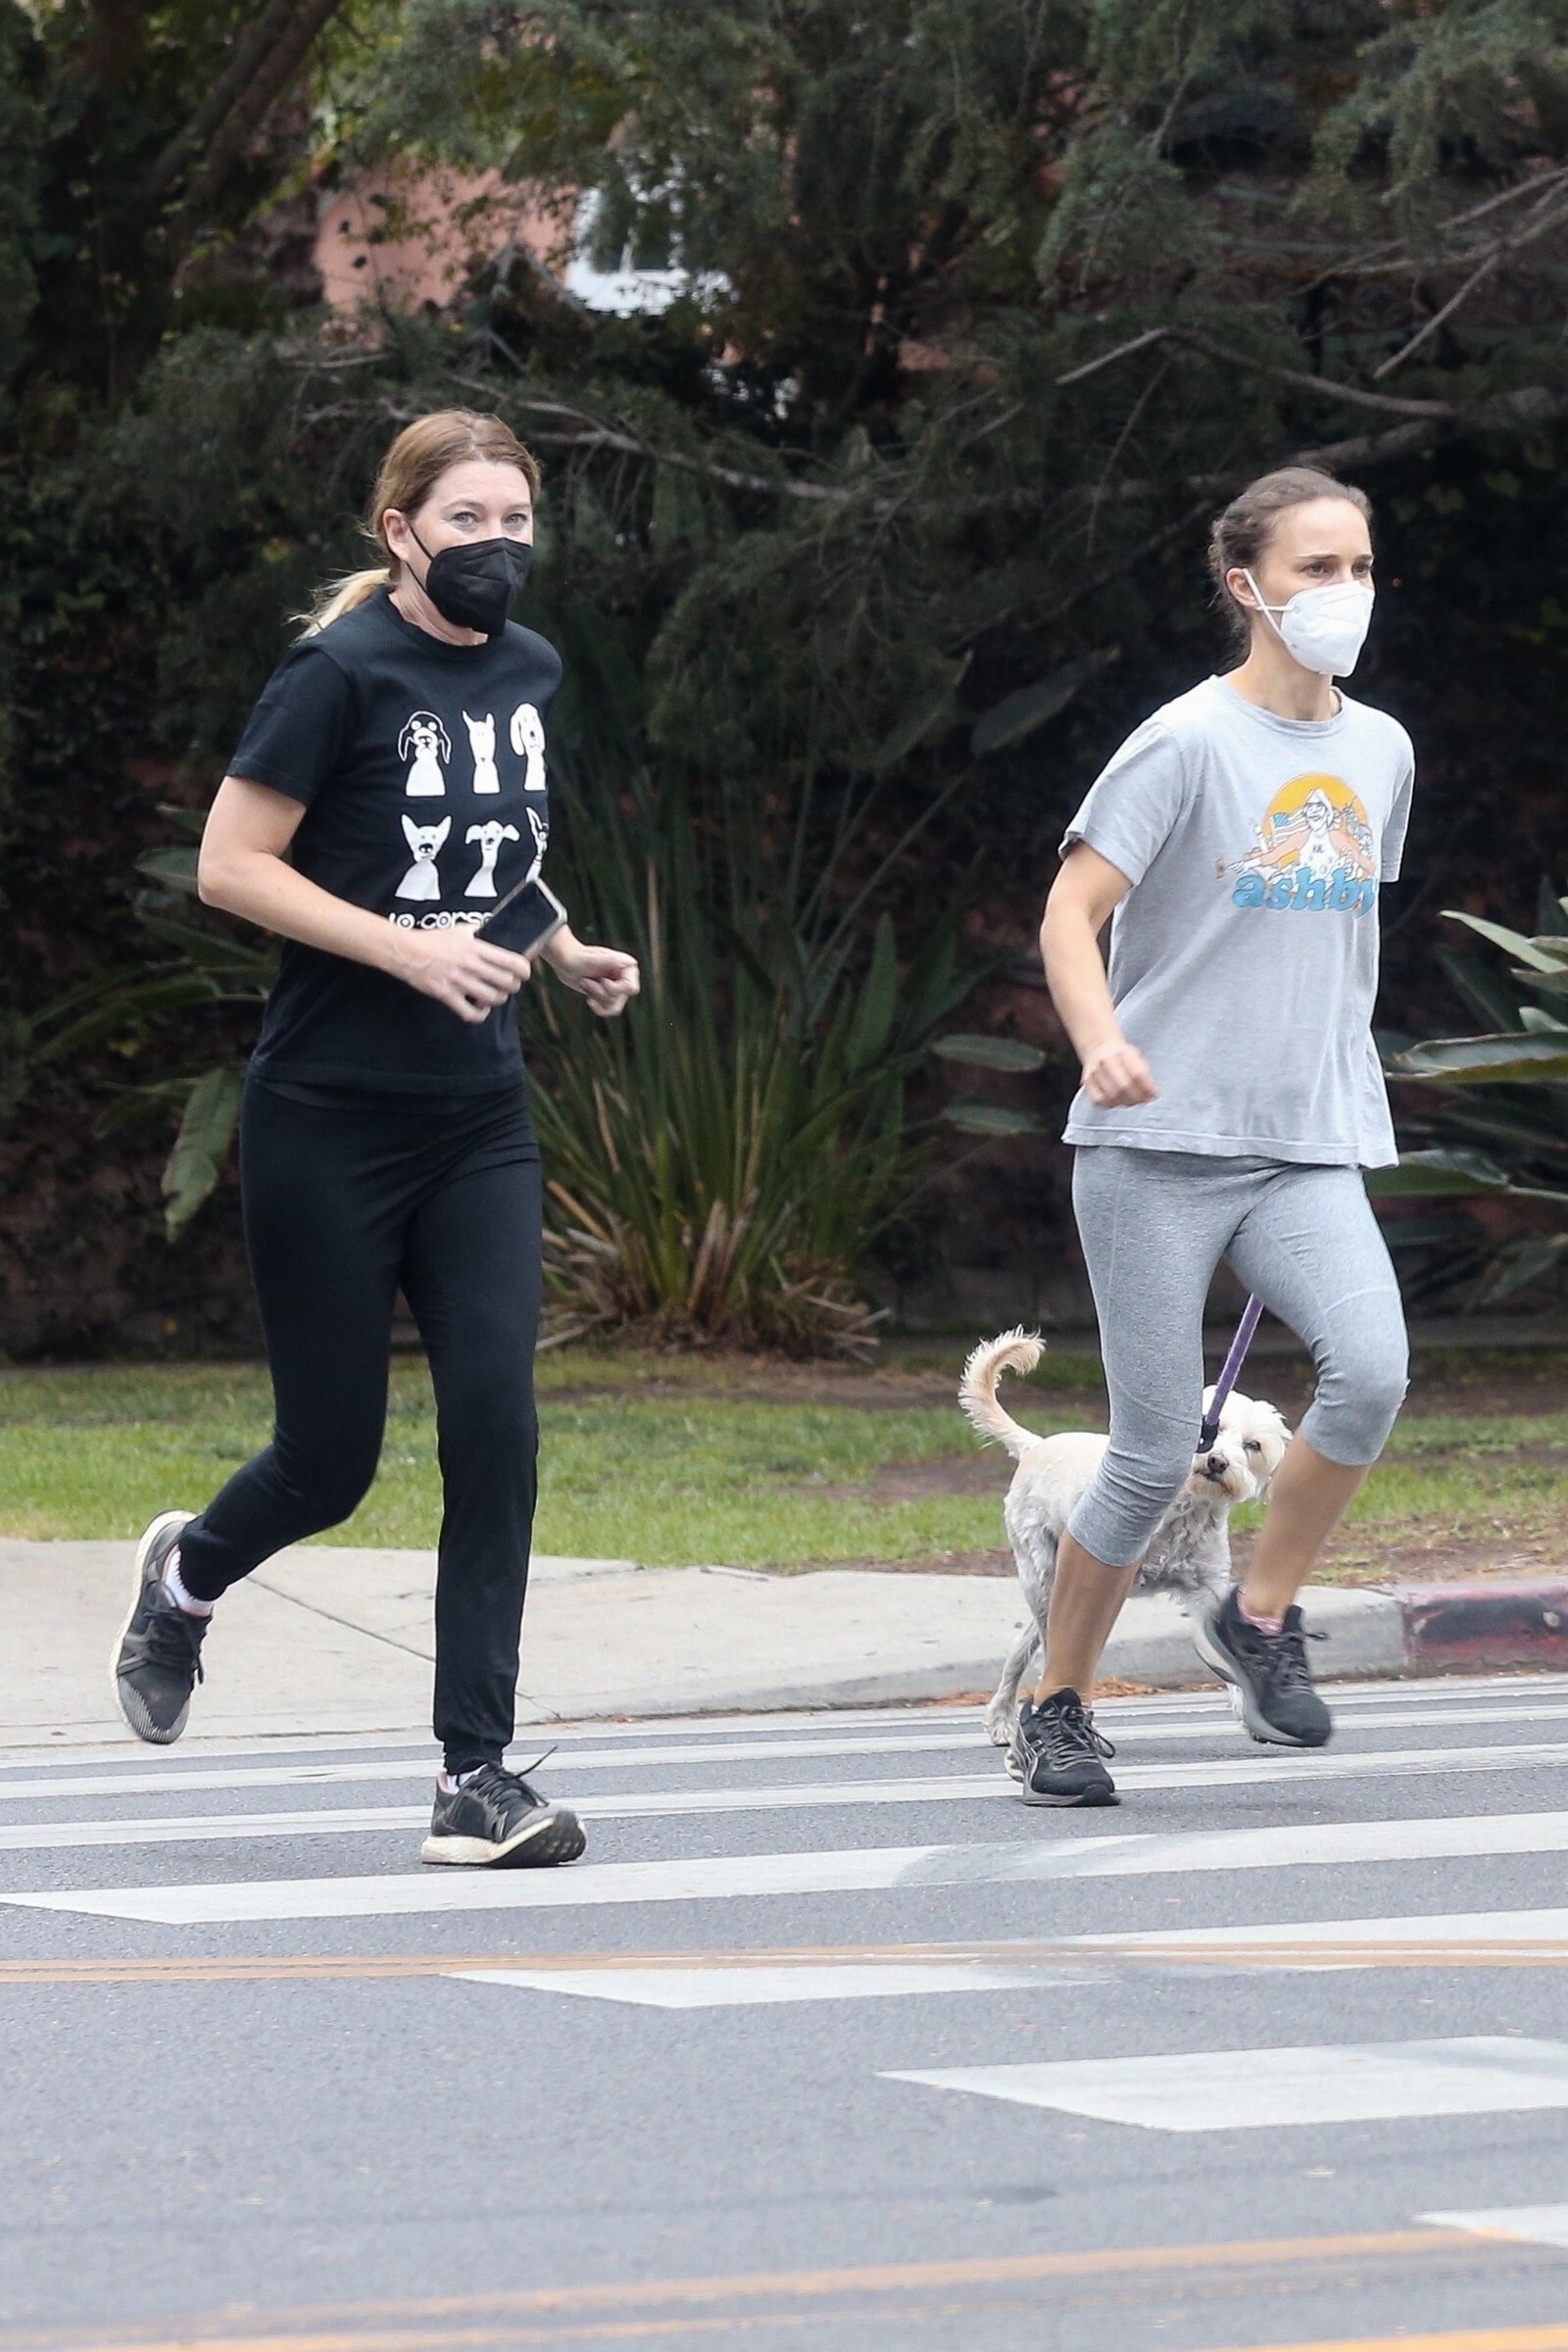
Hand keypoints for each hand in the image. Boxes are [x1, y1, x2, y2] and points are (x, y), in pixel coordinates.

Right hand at [389, 926, 532, 1023]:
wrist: (407, 951)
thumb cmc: (433, 940)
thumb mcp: (459, 929)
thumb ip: (478, 931)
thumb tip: (494, 930)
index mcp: (475, 948)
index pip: (510, 961)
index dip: (524, 970)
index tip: (525, 972)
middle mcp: (470, 965)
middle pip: (506, 982)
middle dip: (514, 986)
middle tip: (512, 985)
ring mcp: (458, 982)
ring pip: (492, 998)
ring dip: (499, 999)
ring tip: (497, 995)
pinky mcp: (447, 995)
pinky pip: (471, 1013)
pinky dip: (480, 1014)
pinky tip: (480, 1008)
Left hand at [549, 939, 640, 1018]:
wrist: (564, 961)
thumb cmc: (577, 957)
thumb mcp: (592, 959)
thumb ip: (611, 961)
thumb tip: (632, 963)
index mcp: (625, 966)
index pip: (631, 988)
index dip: (617, 989)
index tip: (603, 981)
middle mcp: (623, 977)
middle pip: (622, 998)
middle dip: (603, 993)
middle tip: (587, 981)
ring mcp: (615, 987)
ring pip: (614, 1006)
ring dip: (596, 995)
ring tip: (584, 982)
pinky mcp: (606, 995)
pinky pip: (608, 1010)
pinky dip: (598, 1008)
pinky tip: (589, 1000)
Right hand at [1081, 1037, 1156, 1107]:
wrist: (1099, 1048)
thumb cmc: (1121, 1056)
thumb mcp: (1137, 1058)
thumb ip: (1145, 1076)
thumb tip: (1152, 1096)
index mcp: (1123, 1052)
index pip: (1138, 1074)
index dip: (1148, 1088)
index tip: (1153, 1096)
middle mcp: (1107, 1061)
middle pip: (1124, 1086)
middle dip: (1137, 1098)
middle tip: (1142, 1101)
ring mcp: (1095, 1072)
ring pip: (1112, 1096)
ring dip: (1125, 1102)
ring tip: (1131, 1101)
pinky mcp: (1087, 1082)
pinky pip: (1099, 1100)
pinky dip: (1110, 1104)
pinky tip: (1117, 1101)